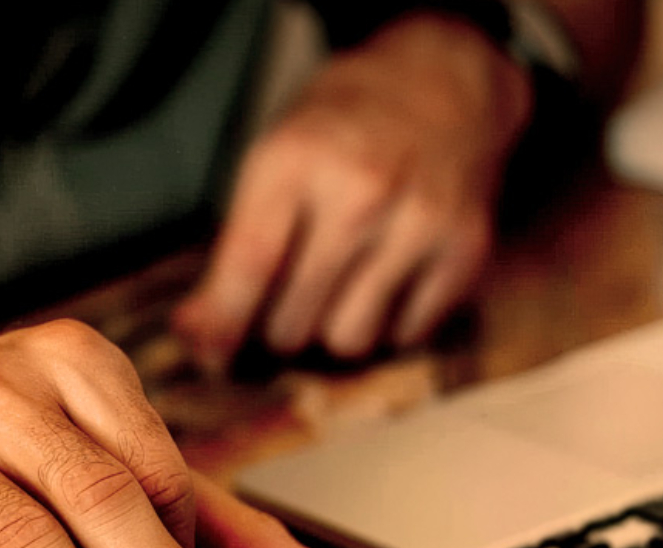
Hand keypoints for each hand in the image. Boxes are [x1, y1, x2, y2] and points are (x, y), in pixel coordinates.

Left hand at [173, 12, 532, 367]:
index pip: (250, 267)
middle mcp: (361, 189)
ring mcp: (419, 221)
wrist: (442, 80)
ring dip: (331, 331)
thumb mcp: (274, 157)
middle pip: (293, 321)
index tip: (208, 354)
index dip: (221, 325)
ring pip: (348, 340)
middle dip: (275, 329)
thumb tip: (198, 336)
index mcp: (296, 157)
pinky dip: (386, 325)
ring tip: (333, 292)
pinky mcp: (464, 248)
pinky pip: (405, 336)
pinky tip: (382, 282)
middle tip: (282, 303)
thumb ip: (235, 246)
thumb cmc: (340, 128)